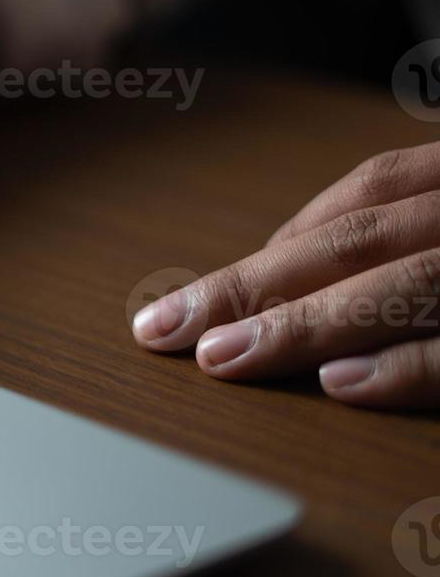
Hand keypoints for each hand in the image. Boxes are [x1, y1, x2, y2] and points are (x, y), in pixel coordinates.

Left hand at [132, 143, 439, 408]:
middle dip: (252, 285)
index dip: (283, 238)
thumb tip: (287, 259)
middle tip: (168, 327)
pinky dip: (401, 365)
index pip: (369, 193)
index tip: (213, 282)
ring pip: (402, 284)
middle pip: (355, 242)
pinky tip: (336, 383)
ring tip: (219, 357)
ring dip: (302, 324)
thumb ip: (408, 227)